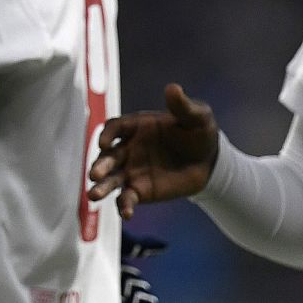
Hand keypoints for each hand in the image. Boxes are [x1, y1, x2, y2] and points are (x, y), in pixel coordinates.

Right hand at [88, 84, 219, 218]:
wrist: (209, 161)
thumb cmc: (199, 133)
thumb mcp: (196, 117)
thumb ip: (182, 106)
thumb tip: (173, 88)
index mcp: (137, 126)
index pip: (115, 128)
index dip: (108, 134)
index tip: (105, 143)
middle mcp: (129, 148)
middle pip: (108, 156)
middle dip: (100, 164)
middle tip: (94, 174)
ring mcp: (133, 170)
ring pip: (112, 178)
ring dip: (102, 186)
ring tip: (93, 195)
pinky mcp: (141, 190)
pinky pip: (127, 198)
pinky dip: (124, 205)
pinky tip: (126, 213)